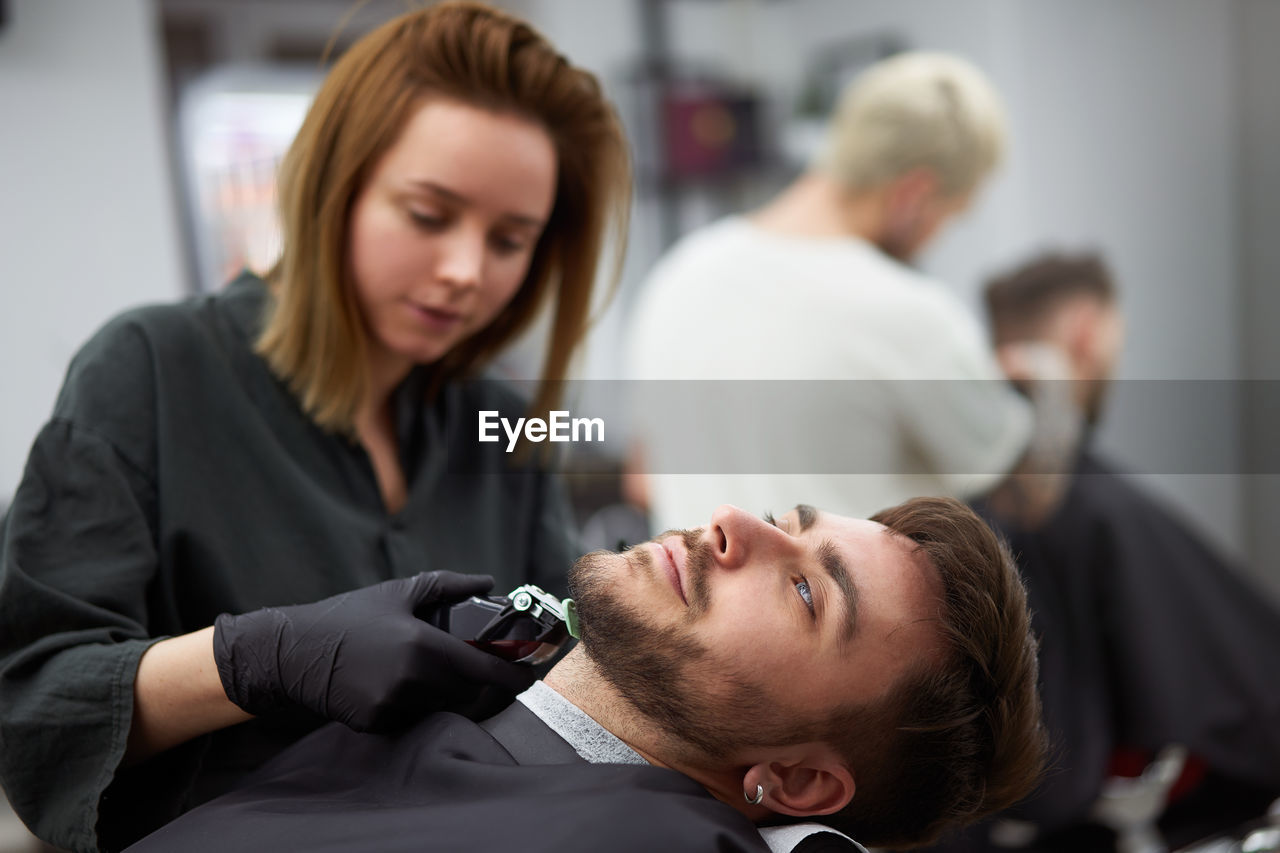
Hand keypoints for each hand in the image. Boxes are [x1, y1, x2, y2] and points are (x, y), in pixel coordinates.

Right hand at [213, 571, 535, 731]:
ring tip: (441, 677)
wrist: (293, 652)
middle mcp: (411, 679)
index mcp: (423, 645)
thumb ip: (449, 585)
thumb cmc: (348, 617)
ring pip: (445, 709)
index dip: (515, 677)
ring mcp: (393, 706)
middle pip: (470, 694)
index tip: (529, 676)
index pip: (486, 670)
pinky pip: (415, 720)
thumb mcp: (398, 592)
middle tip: (484, 672)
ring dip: (452, 697)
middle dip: (482, 685)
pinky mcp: (377, 724)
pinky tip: (407, 688)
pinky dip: (421, 707)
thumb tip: (487, 580)